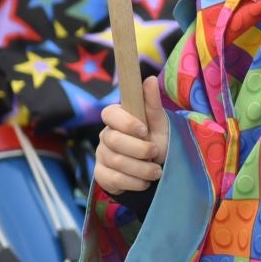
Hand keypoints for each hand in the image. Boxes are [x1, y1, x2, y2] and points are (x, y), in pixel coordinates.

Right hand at [93, 76, 169, 194]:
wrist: (156, 169)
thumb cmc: (156, 141)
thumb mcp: (159, 124)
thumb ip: (153, 104)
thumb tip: (150, 79)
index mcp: (117, 119)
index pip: (109, 114)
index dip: (126, 123)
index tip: (144, 130)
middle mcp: (105, 136)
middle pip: (113, 141)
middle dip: (139, 149)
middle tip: (156, 153)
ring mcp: (101, 156)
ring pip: (115, 162)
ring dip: (141, 168)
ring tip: (156, 171)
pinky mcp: (101, 175)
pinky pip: (112, 179)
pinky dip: (133, 182)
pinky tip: (145, 181)